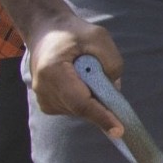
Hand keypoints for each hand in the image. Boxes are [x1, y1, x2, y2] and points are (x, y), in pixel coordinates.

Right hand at [23, 12, 124, 136]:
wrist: (45, 31)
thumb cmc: (73, 33)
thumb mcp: (98, 37)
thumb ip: (111, 63)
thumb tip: (114, 91)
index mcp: (53, 71)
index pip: (80, 102)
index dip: (101, 116)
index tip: (119, 131)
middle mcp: (43, 89)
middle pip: (82, 109)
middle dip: (102, 103)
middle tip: (107, 80)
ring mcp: (43, 99)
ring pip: (80, 111)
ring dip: (92, 97)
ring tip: (86, 72)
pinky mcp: (47, 105)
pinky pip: (75, 109)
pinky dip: (84, 99)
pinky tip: (79, 80)